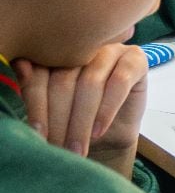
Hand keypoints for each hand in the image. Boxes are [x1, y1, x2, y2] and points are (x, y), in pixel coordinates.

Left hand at [15, 44, 148, 177]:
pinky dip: (107, 110)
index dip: (36, 104)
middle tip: (57, 146)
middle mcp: (82, 45)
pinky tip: (98, 131)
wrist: (108, 134)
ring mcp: (111, 49)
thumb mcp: (50, 109)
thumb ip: (34, 88)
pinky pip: (119, 83)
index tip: (36, 134)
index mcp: (55, 50)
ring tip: (77, 147)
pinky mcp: (136, 59)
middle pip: (64, 79)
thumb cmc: (75, 119)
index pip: (39, 73)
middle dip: (60, 118)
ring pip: (90, 83)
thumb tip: (20, 68)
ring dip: (82, 120)